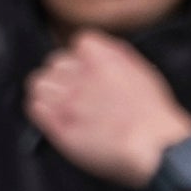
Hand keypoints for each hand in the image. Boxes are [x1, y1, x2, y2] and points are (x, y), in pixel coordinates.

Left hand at [26, 31, 190, 190]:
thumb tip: (98, 55)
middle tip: (78, 94)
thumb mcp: (142, 72)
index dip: (83, 60)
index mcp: (101, 56)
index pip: (78, 43)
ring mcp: (67, 98)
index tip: (89, 73)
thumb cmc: (155, 117)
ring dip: (50, 94)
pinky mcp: (58, 124)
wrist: (155, 148)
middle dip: (65, 77)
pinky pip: (35, 107)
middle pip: (54, 63)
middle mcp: (79, 73)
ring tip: (67, 108)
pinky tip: (59, 120)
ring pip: (39, 84)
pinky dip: (43, 112)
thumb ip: (116, 58)